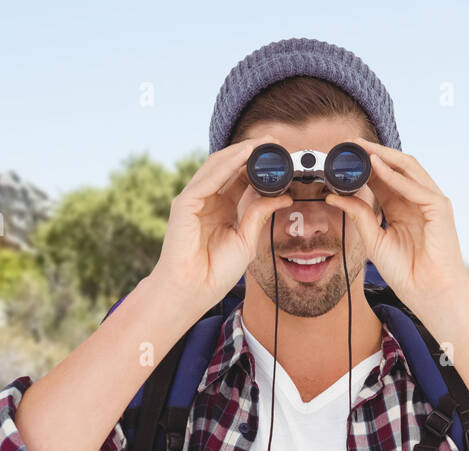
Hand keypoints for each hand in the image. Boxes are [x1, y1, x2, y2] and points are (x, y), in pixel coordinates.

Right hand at [148, 137, 293, 316]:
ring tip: (263, 142)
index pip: (241, 177)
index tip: (282, 155)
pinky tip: (244, 155)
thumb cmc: (215, 272)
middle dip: (252, 151)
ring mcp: (195, 200)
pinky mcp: (184, 204)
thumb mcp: (247, 241)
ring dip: (240, 151)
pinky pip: (207, 179)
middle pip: (230, 166)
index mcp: (223, 208)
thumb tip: (283, 196)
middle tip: (275, 141)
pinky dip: (226, 165)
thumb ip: (260, 215)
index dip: (259, 165)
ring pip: (218, 166)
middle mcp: (208, 199)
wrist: (193, 291)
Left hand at [322, 137, 468, 310]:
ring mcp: (431, 202)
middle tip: (350, 145)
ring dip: (384, 157)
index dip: (364, 167)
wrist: (428, 293)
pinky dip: (395, 177)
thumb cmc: (407, 272)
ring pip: (407, 170)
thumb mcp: (374, 240)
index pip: (383, 180)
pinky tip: (377, 168)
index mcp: (402, 208)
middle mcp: (417, 201)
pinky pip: (415, 187)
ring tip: (362, 148)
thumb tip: (334, 197)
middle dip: (374, 154)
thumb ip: (359, 216)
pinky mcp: (440, 208)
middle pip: (396, 169)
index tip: (343, 158)